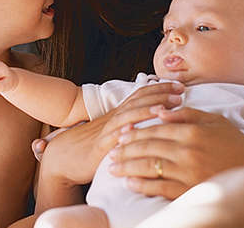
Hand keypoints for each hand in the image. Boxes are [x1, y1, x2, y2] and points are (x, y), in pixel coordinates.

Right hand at [37, 82, 185, 185]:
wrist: (63, 158)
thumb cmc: (93, 147)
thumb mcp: (115, 133)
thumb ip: (132, 125)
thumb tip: (156, 120)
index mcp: (120, 114)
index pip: (142, 95)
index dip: (161, 89)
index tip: (180, 86)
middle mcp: (114, 118)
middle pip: (138, 100)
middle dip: (160, 95)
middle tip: (180, 92)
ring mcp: (107, 131)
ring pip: (128, 115)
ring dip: (147, 110)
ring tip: (164, 107)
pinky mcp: (100, 146)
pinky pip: (113, 137)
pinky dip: (124, 131)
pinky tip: (135, 129)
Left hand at [106, 105, 243, 199]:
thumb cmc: (236, 144)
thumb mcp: (214, 121)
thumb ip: (186, 114)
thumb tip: (160, 111)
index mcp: (191, 131)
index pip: (155, 129)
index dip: (135, 131)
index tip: (121, 133)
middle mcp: (187, 151)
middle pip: (147, 147)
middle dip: (125, 149)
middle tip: (110, 152)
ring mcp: (188, 172)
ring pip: (149, 167)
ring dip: (128, 167)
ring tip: (114, 168)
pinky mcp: (189, 190)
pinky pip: (160, 188)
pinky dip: (142, 185)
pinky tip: (130, 183)